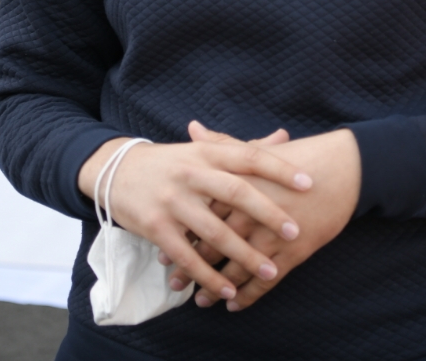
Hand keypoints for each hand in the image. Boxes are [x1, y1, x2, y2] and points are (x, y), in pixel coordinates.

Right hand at [76, 128, 312, 303]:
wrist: (116, 171)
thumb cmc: (172, 162)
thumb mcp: (204, 149)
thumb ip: (244, 148)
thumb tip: (284, 136)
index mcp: (207, 152)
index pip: (248, 157)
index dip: (280, 169)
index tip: (309, 184)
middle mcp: (191, 174)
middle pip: (236, 193)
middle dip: (268, 214)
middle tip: (295, 232)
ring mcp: (172, 202)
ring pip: (214, 232)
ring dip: (243, 255)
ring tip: (270, 271)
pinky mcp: (156, 228)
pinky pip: (187, 256)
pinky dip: (208, 276)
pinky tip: (227, 290)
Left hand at [181, 123, 360, 310]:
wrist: (343, 170)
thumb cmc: (300, 156)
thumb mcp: (256, 151)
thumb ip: (221, 144)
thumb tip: (193, 127)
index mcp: (237, 189)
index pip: (200, 219)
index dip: (180, 238)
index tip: (163, 254)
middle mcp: (249, 214)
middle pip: (211, 248)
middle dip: (191, 269)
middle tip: (174, 284)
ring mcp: (271, 236)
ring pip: (235, 270)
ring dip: (215, 288)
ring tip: (200, 301)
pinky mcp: (292, 252)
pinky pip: (264, 282)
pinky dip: (246, 297)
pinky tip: (233, 306)